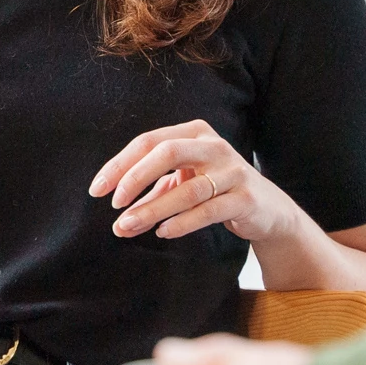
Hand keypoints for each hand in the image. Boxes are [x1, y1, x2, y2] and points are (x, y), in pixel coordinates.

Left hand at [90, 120, 298, 243]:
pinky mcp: (246, 198)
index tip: (97, 190)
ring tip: (128, 226)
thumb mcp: (184, 182)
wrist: (268, 209)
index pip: (149, 142)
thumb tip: (118, 217)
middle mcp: (214, 145)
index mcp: (194, 133)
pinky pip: (209, 210)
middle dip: (135, 177)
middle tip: (114, 204)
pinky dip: (182, 222)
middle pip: (167, 152)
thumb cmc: (217, 190)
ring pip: (187, 188)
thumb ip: (154, 192)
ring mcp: (232, 170)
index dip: (120, 165)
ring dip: (153, 208)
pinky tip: (163, 231)